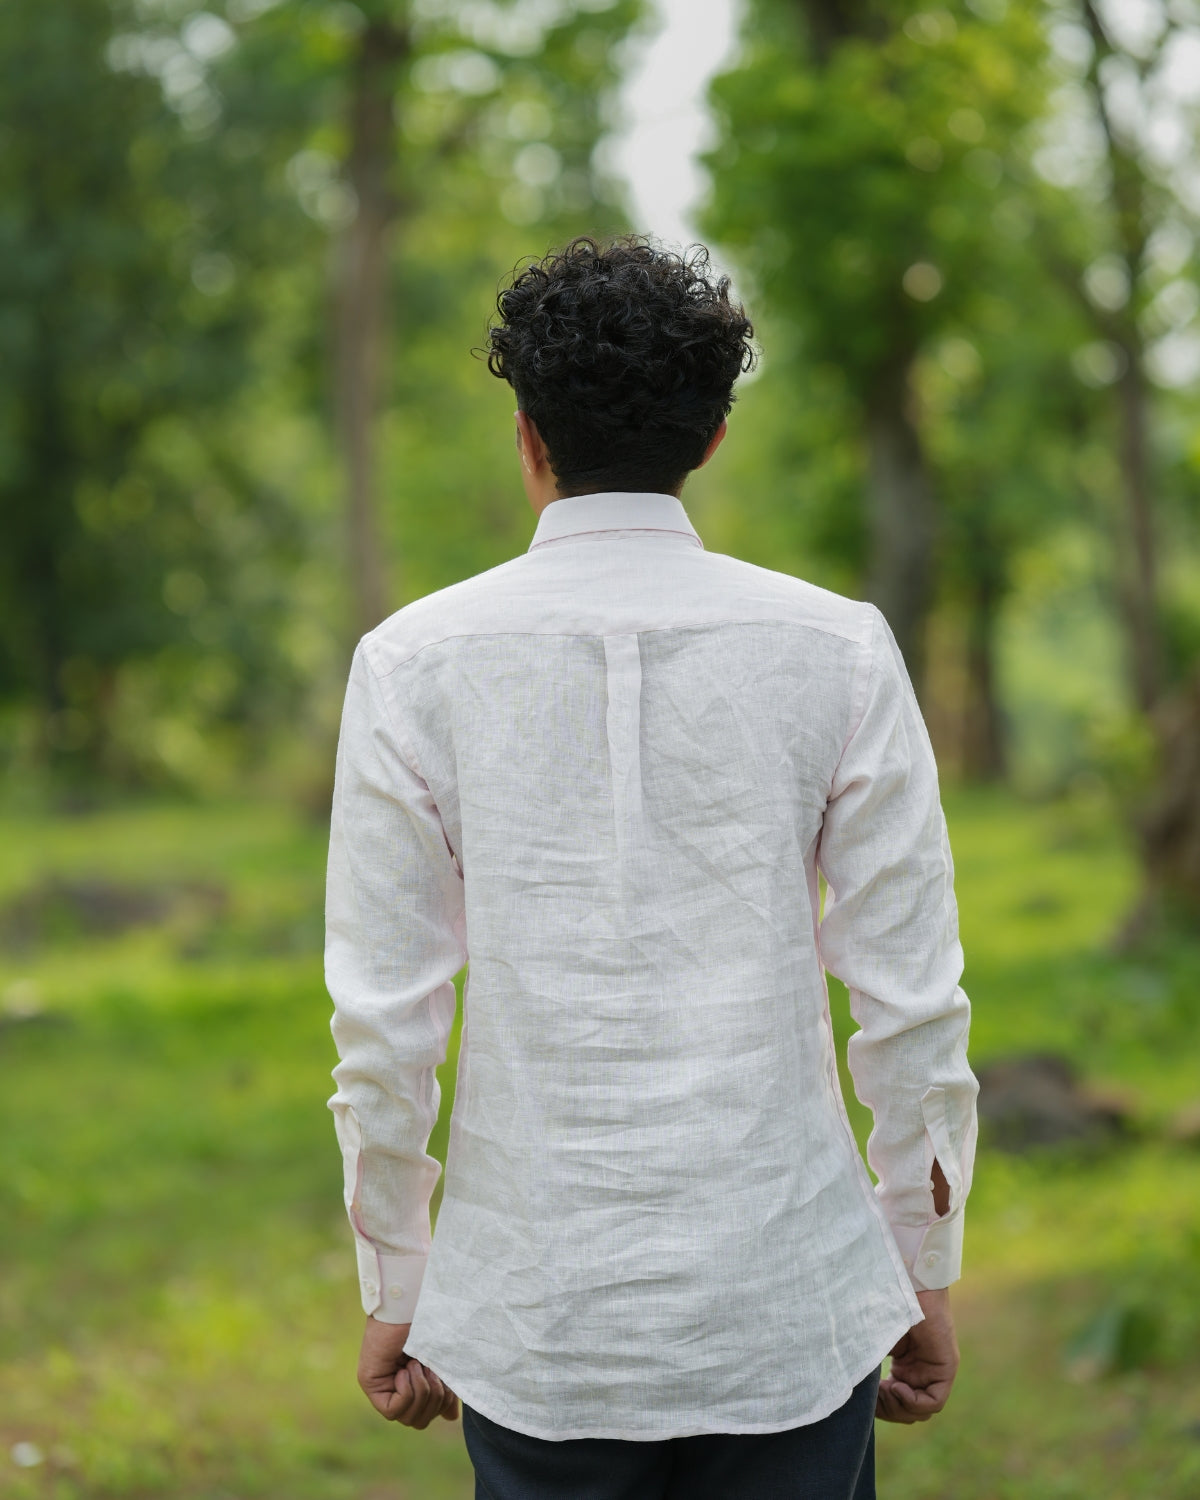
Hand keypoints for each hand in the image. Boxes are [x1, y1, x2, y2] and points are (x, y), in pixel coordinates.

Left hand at [357, 1317, 459, 1427]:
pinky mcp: (370, 1382)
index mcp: (413, 1384)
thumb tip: (449, 1417)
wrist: (414, 1305)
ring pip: (407, 1418)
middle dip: (433, 1399)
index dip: (441, 1404)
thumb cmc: (431, 1327)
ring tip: (417, 1364)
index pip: (426, 1417)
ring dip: (421, 1391)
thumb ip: (444, 1390)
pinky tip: (405, 1369)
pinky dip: (406, 1391)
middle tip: (432, 1370)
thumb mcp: (442, 1364)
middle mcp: (395, 1388)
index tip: (443, 1376)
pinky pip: (392, 1410)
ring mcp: (381, 1386)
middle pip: (418, 1422)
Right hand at [876, 1288, 958, 1423]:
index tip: (864, 1398)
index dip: (880, 1407)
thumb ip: (863, 1362)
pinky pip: (935, 1400)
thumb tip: (848, 1393)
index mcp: (903, 1365)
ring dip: (900, 1407)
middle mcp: (920, 1370)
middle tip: (872, 1399)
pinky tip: (897, 1385)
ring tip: (885, 1390)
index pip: (896, 1403)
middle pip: (908, 1410)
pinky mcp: (946, 1366)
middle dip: (888, 1410)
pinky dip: (914, 1402)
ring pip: (922, 1409)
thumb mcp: (869, 1339)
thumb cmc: (879, 1301)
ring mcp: (934, 1369)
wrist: (901, 1280)